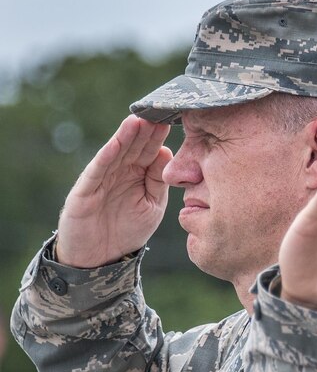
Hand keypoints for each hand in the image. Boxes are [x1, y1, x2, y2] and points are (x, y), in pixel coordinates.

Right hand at [55, 115, 171, 267]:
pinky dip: (106, 156)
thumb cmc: (128, 230)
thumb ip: (158, 180)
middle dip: (147, 130)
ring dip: (127, 137)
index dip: (160, 136)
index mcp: (139, 174)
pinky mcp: (86, 190)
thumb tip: (167, 151)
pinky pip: (97, 171)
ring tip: (139, 120)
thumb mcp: (152, 205)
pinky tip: (116, 144)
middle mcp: (120, 172)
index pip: (151, 151)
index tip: (176, 120)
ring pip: (116, 153)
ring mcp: (102, 179)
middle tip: (160, 112)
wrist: (101, 259)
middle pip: (135, 147)